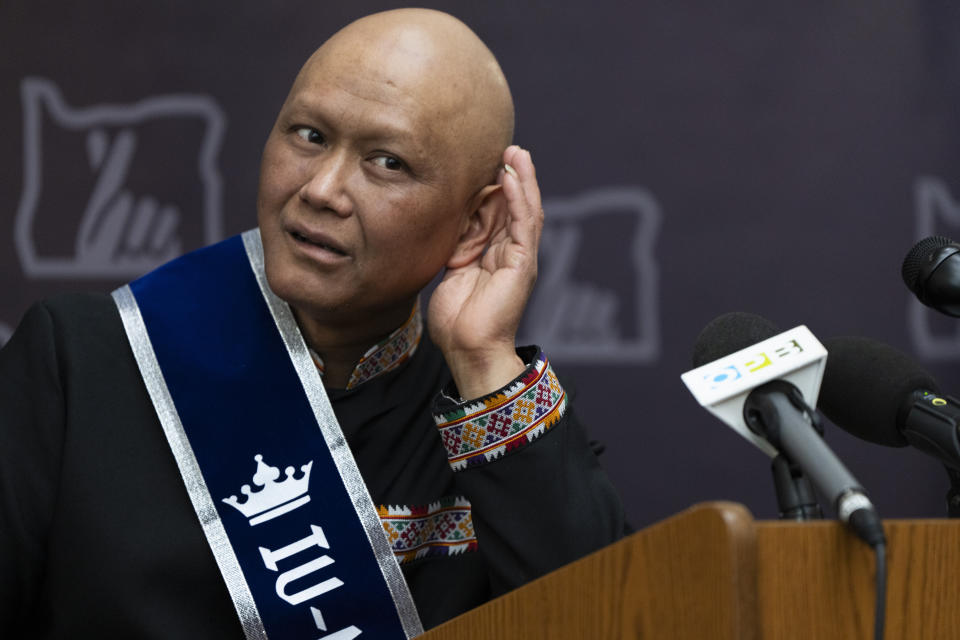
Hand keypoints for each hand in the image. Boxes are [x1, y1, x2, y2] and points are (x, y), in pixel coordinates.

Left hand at [428, 145, 543, 399]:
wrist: (468, 350)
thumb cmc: (456, 322)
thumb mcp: (451, 273)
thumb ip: (455, 248)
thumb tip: (447, 225)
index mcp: (492, 256)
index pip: (494, 214)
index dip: (490, 188)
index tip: (482, 162)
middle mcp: (509, 254)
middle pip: (512, 207)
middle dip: (509, 176)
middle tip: (504, 146)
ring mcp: (519, 258)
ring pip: (524, 210)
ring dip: (521, 180)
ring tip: (516, 153)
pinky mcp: (523, 264)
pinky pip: (523, 225)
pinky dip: (519, 199)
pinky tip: (512, 177)